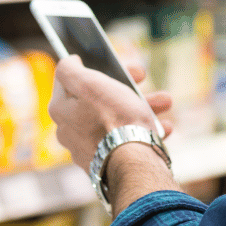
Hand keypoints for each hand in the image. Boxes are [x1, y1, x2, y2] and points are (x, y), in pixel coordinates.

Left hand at [48, 54, 174, 174]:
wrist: (134, 163)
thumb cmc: (114, 120)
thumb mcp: (90, 84)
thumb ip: (70, 70)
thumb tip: (68, 61)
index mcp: (61, 110)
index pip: (72, 79)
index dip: (96, 66)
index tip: (116, 63)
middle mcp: (70, 131)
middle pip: (99, 98)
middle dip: (126, 86)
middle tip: (143, 77)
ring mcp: (89, 149)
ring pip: (116, 119)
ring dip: (143, 106)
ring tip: (164, 102)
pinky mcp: (107, 162)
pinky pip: (126, 140)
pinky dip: (144, 130)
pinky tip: (163, 127)